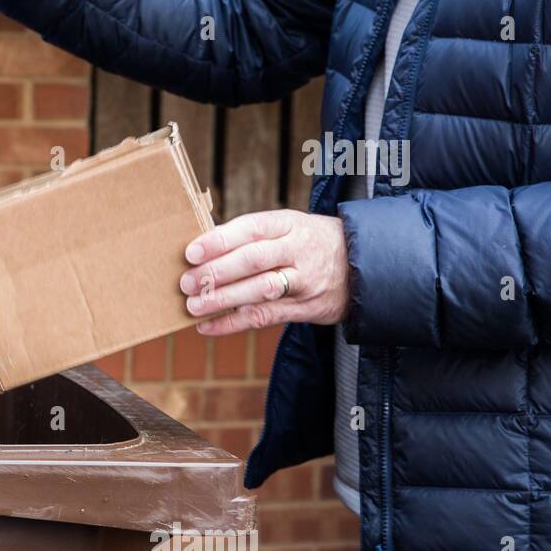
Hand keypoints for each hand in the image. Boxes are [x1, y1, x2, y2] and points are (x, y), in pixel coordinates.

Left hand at [179, 210, 349, 336]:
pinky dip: (233, 324)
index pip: (252, 229)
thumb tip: (200, 250)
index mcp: (289, 224)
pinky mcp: (306, 308)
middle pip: (254, 260)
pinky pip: (265, 317)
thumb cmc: (307, 242)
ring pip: (260, 290)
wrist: (364, 265)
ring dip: (223, 299)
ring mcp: (304, 280)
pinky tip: (207, 326)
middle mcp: (298, 250)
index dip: (220, 240)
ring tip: (193, 306)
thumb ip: (251, 237)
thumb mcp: (288, 227)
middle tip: (186, 282)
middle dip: (217, 272)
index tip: (191, 252)